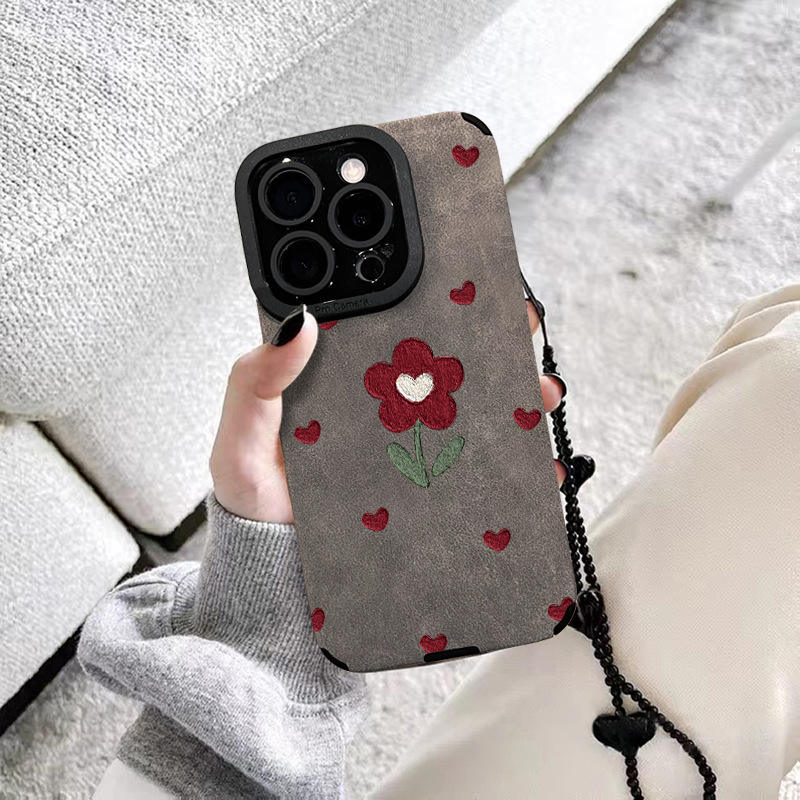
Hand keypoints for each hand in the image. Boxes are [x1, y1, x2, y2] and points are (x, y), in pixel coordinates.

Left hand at [210, 302, 564, 522]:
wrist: (276, 578)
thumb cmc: (255, 505)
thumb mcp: (243, 439)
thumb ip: (257, 382)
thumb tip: (301, 321)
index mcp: (344, 387)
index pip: (394, 335)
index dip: (432, 306)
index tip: (467, 285)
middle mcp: (385, 414)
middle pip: (447, 370)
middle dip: (493, 344)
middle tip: (522, 327)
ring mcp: (414, 454)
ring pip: (474, 416)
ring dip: (516, 398)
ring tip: (540, 393)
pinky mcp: (432, 496)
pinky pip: (481, 474)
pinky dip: (516, 465)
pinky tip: (536, 463)